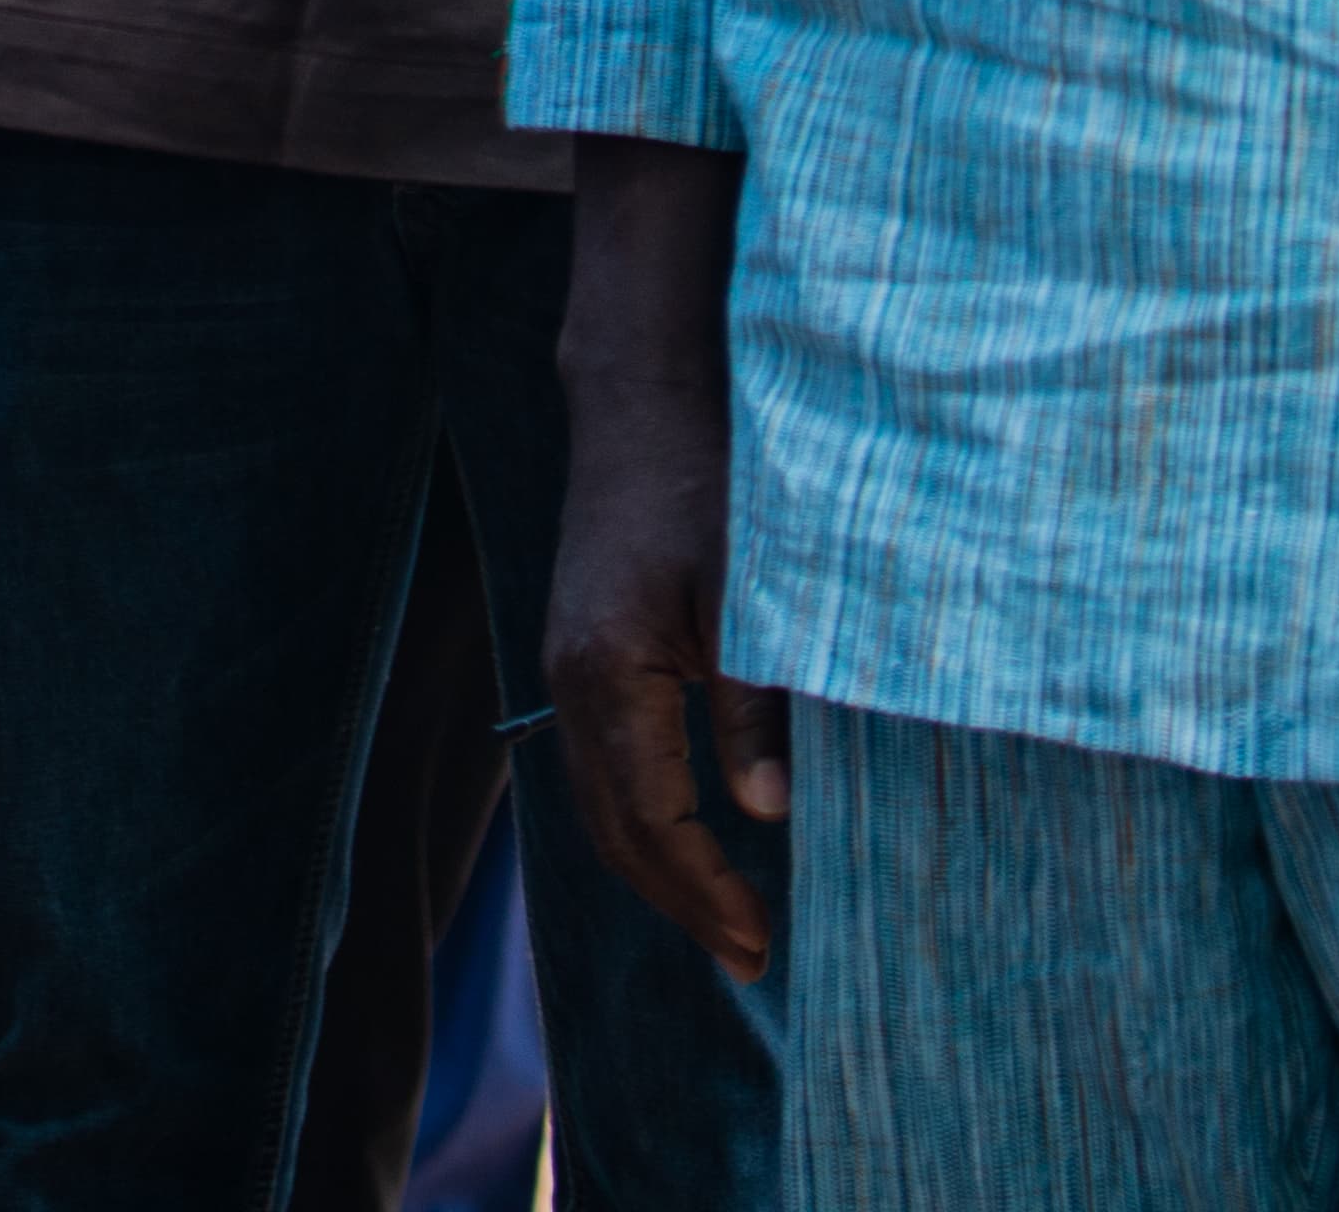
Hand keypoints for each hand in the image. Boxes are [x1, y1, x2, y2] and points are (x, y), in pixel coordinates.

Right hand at [546, 135, 780, 981]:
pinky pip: (601, 758)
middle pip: (611, 830)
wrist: (645, 382)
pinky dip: (642, 811)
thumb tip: (770, 816)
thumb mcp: (754, 592)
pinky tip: (694, 826)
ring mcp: (568, 659)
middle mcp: (573, 677)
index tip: (763, 945)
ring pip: (598, 799)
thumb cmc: (712, 474)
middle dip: (678, 900)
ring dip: (657, 863)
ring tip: (725, 912)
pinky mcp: (583, 640)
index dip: (707, 893)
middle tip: (750, 956)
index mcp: (611, 673)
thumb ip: (759, 706)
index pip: (652, 824)